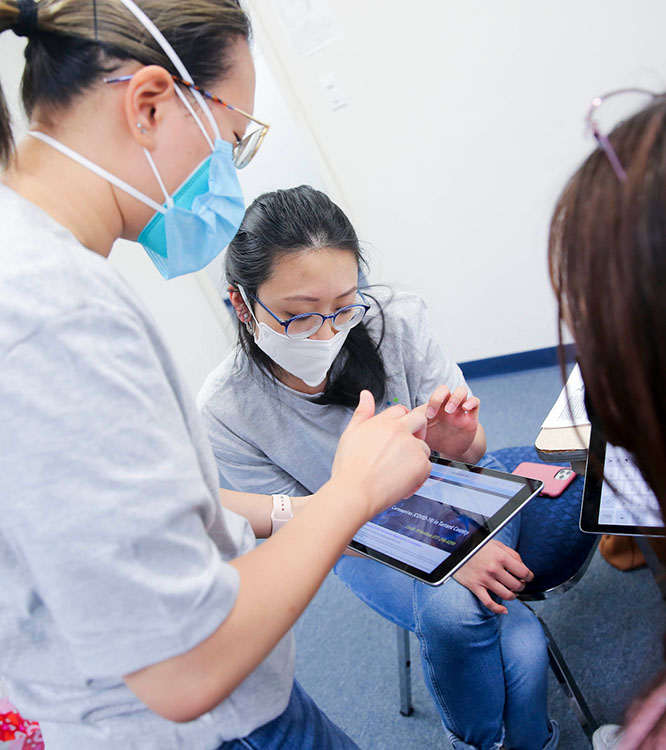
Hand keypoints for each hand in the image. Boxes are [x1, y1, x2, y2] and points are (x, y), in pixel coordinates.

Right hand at [330, 390, 430, 521]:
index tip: (400, 432)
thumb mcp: (351, 434)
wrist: (354, 492)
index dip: (401, 421)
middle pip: (420, 419)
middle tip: (409, 447)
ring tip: (400, 472)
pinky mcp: (421, 464)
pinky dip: (418, 476)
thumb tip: (366, 394)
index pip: (400, 410)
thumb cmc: (349, 468)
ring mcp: (411, 446)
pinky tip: (402, 484)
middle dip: (419, 429)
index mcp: (382, 422)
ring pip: (424, 446)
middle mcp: (399, 430)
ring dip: (416, 457)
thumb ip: (362, 412)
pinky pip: (428, 465)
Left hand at [415, 385, 480, 460]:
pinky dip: (471, 402)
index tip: (428, 416)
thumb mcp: (422, 431)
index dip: (432, 401)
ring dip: (456, 397)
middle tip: (439, 412)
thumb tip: (397, 419)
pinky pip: (475, 402)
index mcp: (435, 407)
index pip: (433, 394)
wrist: (451, 450)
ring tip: (450, 410)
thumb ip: (412, 424)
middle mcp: (446, 405)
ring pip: (461, 391)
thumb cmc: (434, 438)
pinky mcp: (471, 417)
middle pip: (445, 389)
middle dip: (441, 397)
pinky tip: (465, 409)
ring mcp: (459, 410)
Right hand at [452, 540, 533, 614]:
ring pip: (506, 596)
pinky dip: (498, 609)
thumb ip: (511, 553)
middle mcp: (494, 569)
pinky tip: (503, 610)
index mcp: (501, 557)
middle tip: (519, 584)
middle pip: (517, 586)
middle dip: (521, 586)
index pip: (524, 572)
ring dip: (512, 596)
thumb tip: (522, 565)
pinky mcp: (475, 586)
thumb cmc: (475, 545)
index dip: (529, 577)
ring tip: (511, 592)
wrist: (454, 547)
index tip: (528, 577)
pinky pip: (489, 603)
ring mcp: (484, 579)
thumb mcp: (495, 543)